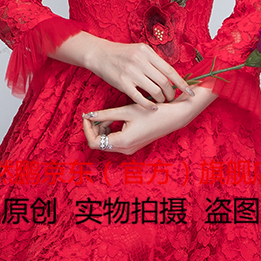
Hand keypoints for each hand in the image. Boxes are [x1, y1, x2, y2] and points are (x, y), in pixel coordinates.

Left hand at [82, 87, 216, 154]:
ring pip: (106, 142)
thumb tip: (88, 116)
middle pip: (99, 143)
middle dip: (94, 129)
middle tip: (95, 114)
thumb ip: (105, 114)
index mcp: (122, 142)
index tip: (87, 116)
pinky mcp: (133, 145)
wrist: (174, 117)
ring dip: (103, 129)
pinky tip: (115, 118)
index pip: (93, 142)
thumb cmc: (152, 112)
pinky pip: (115, 141)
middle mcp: (125, 149)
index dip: (86, 129)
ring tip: (108, 115)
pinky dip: (111, 131)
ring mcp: (130, 149)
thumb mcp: (126, 111)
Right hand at [83, 39, 194, 110]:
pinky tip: (152, 107)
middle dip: (171, 93)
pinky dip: (149, 105)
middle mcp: (141, 61)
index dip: (182, 82)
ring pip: (155, 91)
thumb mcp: (139, 50)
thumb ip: (153, 60)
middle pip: (164, 82)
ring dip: (161, 99)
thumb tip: (170, 74)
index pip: (169, 70)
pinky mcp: (122, 83)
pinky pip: (140, 98)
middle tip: (171, 98)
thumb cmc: (121, 53)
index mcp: (147, 52)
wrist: (99, 54)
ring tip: (161, 102)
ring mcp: (131, 73)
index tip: (190, 91)